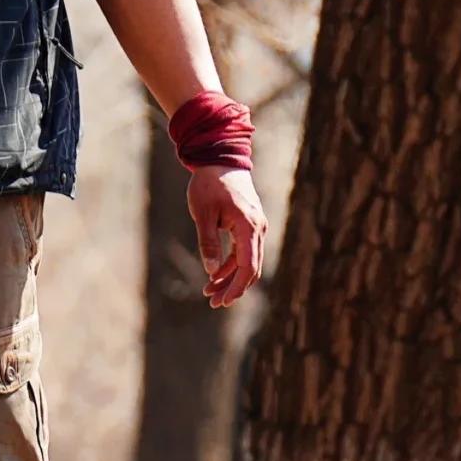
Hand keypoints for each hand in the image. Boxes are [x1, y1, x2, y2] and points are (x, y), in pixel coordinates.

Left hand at [188, 165, 267, 308]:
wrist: (220, 157)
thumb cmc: (209, 183)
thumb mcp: (203, 213)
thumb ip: (208, 242)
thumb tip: (211, 271)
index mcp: (249, 226)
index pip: (248, 266)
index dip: (237, 286)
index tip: (224, 301)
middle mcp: (258, 228)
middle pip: (251, 268)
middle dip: (234, 287)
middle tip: (214, 303)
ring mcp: (256, 226)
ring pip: (247, 261)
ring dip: (231, 278)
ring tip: (210, 293)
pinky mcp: (249, 225)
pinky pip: (243, 251)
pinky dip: (231, 264)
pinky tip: (215, 275)